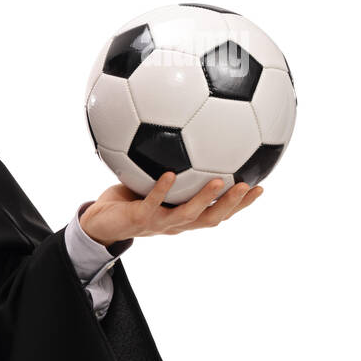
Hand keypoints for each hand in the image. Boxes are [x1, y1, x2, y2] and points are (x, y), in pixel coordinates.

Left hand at [79, 172, 263, 246]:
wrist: (98, 223)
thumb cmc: (128, 201)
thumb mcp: (154, 184)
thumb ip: (172, 169)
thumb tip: (188, 137)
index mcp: (184, 217)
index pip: (219, 213)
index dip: (241, 205)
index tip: (261, 188)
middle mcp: (175, 223)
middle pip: (212, 219)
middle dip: (233, 205)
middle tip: (250, 186)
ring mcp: (158, 222)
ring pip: (188, 214)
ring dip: (205, 199)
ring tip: (220, 181)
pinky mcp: (138, 218)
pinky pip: (152, 203)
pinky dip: (162, 190)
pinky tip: (170, 174)